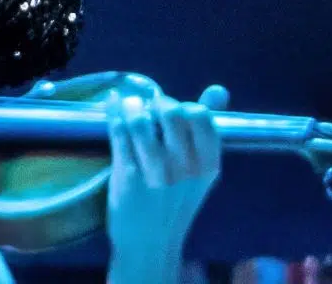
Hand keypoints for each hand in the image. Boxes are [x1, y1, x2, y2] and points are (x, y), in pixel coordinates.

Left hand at [105, 85, 226, 280]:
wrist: (150, 243)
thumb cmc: (175, 202)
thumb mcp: (200, 171)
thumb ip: (206, 129)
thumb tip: (219, 89)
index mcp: (208, 166)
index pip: (202, 118)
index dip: (184, 106)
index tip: (171, 113)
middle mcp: (186, 169)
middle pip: (171, 112)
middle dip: (156, 103)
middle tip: (147, 109)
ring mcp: (156, 173)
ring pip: (141, 119)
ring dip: (130, 106)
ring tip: (128, 109)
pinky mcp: (127, 174)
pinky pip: (118, 131)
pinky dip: (114, 112)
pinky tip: (112, 104)